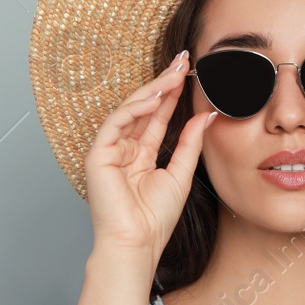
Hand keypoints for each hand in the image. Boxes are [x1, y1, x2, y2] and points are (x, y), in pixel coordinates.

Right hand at [83, 49, 216, 259]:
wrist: (137, 244)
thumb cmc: (155, 219)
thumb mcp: (181, 174)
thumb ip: (191, 143)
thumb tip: (206, 115)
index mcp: (141, 155)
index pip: (158, 117)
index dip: (173, 94)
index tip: (190, 72)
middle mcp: (124, 149)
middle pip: (145, 108)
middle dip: (164, 83)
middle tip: (183, 60)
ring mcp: (110, 151)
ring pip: (130, 111)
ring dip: (152, 91)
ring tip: (174, 74)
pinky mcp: (98, 155)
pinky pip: (116, 123)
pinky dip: (134, 109)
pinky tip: (154, 98)